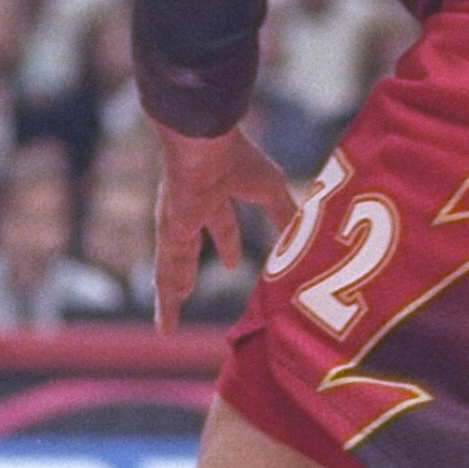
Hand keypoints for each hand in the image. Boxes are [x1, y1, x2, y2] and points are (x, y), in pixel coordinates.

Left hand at [154, 125, 298, 332]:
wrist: (205, 145)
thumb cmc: (239, 160)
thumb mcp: (270, 189)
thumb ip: (283, 214)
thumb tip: (303, 236)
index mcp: (216, 194)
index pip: (221, 224)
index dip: (227, 243)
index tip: (230, 263)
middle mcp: (191, 212)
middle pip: (189, 249)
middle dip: (189, 268)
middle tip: (187, 289)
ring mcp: (177, 224)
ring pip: (173, 267)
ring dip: (172, 292)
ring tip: (168, 318)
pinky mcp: (169, 236)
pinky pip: (166, 275)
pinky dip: (166, 300)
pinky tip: (165, 323)